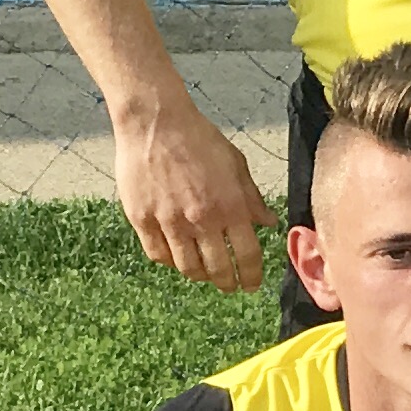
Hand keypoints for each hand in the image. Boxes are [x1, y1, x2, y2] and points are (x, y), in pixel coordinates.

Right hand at [114, 91, 265, 292]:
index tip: (252, 285)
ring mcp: (169, 221)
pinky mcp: (142, 219)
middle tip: (229, 286)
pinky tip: (176, 258)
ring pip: (186, 266)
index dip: (251, 276)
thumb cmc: (200, 140)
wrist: (156, 124)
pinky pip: (157, 253)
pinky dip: (169, 261)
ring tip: (204, 275)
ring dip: (199, 276)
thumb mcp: (236, 165)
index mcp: (230, 207)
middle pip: (217, 268)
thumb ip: (252, 198)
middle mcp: (201, 219)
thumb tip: (268, 223)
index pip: (247, 255)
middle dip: (227, 282)